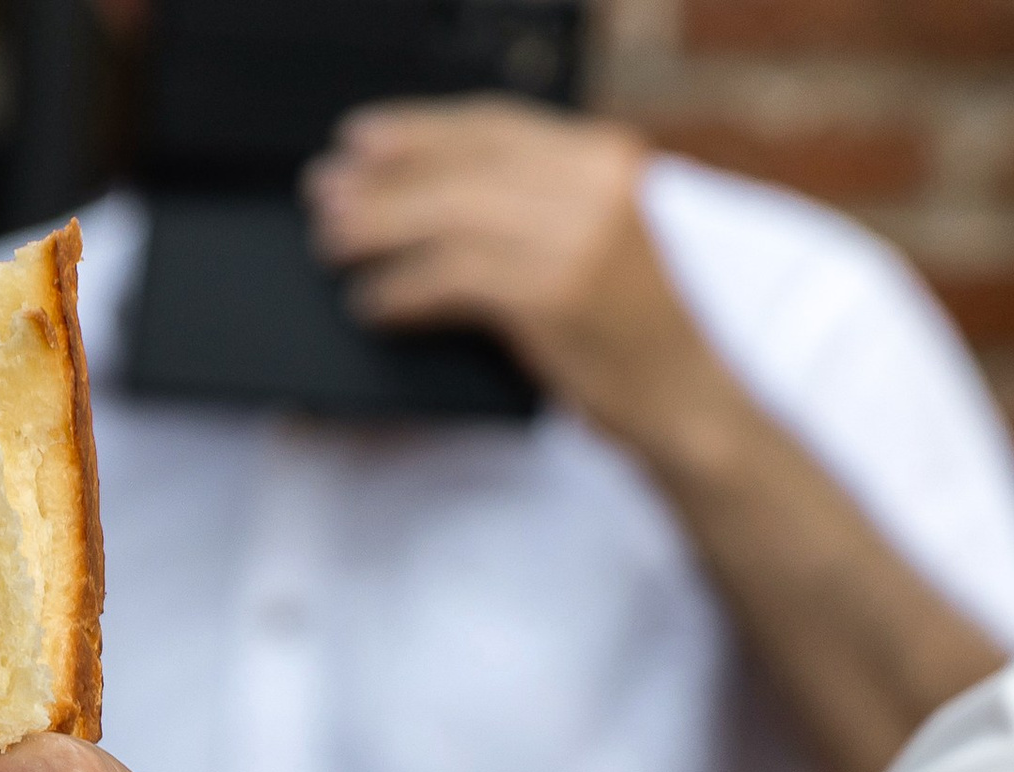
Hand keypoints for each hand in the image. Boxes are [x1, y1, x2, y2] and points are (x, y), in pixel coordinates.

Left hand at [304, 103, 727, 458]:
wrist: (688, 403)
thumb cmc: (637, 339)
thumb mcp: (599, 248)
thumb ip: (540, 210)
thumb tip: (438, 198)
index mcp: (605, 160)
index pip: (494, 125)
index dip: (419, 130)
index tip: (361, 141)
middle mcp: (593, 185)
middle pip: (462, 165)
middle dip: (383, 179)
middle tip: (324, 193)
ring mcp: (576, 239)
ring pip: (448, 217)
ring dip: (379, 230)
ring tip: (333, 245)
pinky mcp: (552, 295)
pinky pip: (452, 279)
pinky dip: (403, 291)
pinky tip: (373, 304)